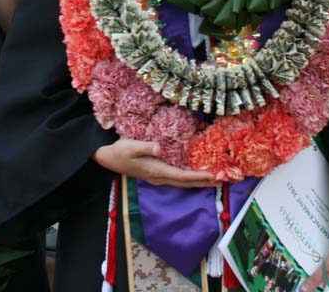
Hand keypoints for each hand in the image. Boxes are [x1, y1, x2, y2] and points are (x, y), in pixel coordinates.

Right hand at [93, 139, 217, 187]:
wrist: (107, 158)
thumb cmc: (119, 151)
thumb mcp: (130, 146)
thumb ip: (146, 147)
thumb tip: (159, 148)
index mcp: (155, 171)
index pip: (181, 175)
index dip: (197, 176)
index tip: (212, 176)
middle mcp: (159, 177)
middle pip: (185, 182)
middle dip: (202, 182)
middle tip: (221, 181)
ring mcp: (157, 177)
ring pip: (181, 182)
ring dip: (197, 182)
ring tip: (212, 180)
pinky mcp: (155, 174)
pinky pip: (177, 178)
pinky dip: (188, 178)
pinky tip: (194, 176)